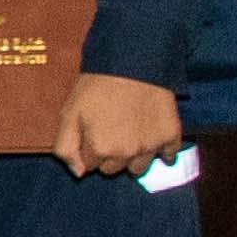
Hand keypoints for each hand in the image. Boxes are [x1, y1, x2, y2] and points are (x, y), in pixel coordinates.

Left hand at [59, 71, 182, 178]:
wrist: (133, 63)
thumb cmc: (96, 87)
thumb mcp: (69, 113)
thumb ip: (66, 147)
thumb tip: (77, 173)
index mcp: (100, 150)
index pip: (89, 165)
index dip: (88, 149)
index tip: (90, 132)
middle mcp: (127, 155)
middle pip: (114, 168)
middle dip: (109, 155)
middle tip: (109, 130)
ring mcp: (150, 147)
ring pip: (138, 167)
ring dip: (133, 157)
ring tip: (129, 135)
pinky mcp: (170, 136)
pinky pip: (168, 156)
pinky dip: (162, 152)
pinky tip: (153, 139)